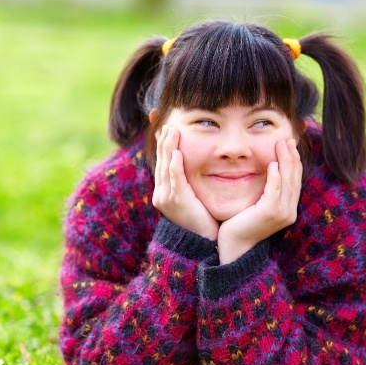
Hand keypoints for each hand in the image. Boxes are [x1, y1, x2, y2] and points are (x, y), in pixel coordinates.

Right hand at [152, 125, 218, 240]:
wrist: (203, 243)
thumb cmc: (203, 219)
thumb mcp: (195, 196)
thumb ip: (192, 180)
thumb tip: (198, 164)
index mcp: (165, 190)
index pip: (163, 161)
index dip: (163, 143)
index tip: (164, 126)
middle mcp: (162, 193)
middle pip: (162, 160)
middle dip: (164, 140)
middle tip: (167, 122)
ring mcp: (167, 197)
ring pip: (166, 166)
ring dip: (169, 147)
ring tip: (172, 130)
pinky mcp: (178, 202)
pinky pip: (175, 180)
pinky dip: (175, 166)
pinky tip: (177, 153)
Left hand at [217, 138, 302, 263]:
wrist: (235, 245)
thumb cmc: (242, 224)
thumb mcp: (257, 204)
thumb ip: (265, 191)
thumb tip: (267, 170)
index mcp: (288, 208)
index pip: (295, 180)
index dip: (294, 161)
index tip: (289, 145)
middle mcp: (289, 211)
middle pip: (294, 178)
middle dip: (292, 157)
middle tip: (288, 139)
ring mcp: (281, 212)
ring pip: (287, 181)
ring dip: (285, 161)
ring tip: (282, 145)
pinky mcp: (270, 212)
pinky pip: (275, 190)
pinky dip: (275, 176)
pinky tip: (272, 164)